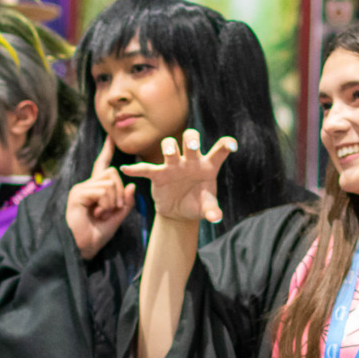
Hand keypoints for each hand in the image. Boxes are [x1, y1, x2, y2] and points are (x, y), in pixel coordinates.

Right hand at [65, 137, 133, 259]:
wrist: (82, 248)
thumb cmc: (96, 235)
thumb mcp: (117, 218)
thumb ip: (125, 203)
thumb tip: (131, 186)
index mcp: (95, 190)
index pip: (102, 165)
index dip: (107, 151)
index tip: (111, 138)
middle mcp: (87, 186)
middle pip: (112, 172)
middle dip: (119, 192)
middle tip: (112, 210)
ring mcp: (81, 188)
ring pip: (109, 182)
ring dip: (112, 201)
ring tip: (102, 214)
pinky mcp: (78, 194)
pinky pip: (102, 191)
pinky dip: (105, 204)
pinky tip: (96, 214)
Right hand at [121, 129, 236, 222]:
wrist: (179, 213)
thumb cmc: (197, 204)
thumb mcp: (206, 208)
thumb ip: (212, 210)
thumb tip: (216, 217)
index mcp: (207, 166)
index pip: (219, 151)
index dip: (226, 145)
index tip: (232, 145)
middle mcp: (191, 161)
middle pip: (191, 139)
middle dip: (191, 140)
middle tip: (191, 147)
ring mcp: (173, 165)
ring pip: (170, 146)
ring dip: (169, 148)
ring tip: (168, 154)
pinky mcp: (158, 174)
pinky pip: (146, 169)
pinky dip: (136, 169)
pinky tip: (126, 169)